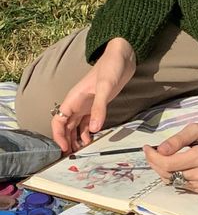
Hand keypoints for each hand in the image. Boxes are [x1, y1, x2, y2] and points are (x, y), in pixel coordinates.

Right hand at [51, 37, 135, 153]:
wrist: (122, 57)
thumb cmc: (111, 67)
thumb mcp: (105, 86)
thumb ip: (99, 107)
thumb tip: (93, 129)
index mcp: (74, 99)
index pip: (58, 120)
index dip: (58, 135)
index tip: (64, 149)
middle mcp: (77, 104)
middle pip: (66, 127)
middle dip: (66, 141)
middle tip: (72, 158)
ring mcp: (87, 106)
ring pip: (75, 127)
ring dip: (76, 139)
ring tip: (82, 153)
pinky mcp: (97, 107)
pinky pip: (87, 124)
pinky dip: (87, 134)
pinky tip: (92, 141)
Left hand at [143, 121, 197, 192]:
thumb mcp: (195, 129)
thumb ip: (177, 139)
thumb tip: (160, 149)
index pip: (168, 163)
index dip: (153, 157)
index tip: (146, 148)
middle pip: (168, 174)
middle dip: (154, 163)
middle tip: (149, 152)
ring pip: (172, 181)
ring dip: (161, 170)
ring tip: (159, 157)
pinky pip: (180, 185)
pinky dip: (171, 176)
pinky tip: (171, 166)